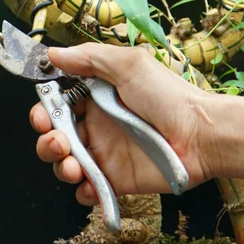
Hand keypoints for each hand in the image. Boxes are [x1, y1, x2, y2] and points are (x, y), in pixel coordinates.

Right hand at [29, 44, 218, 204]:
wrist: (201, 135)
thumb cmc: (170, 97)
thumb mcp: (130, 65)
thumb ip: (88, 58)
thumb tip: (53, 52)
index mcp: (97, 98)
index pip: (57, 105)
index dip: (43, 111)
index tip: (42, 115)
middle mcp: (98, 126)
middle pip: (55, 137)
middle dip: (46, 141)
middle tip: (58, 141)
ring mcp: (106, 155)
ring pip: (66, 165)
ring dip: (59, 165)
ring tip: (72, 164)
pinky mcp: (117, 180)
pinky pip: (89, 190)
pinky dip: (83, 190)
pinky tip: (88, 183)